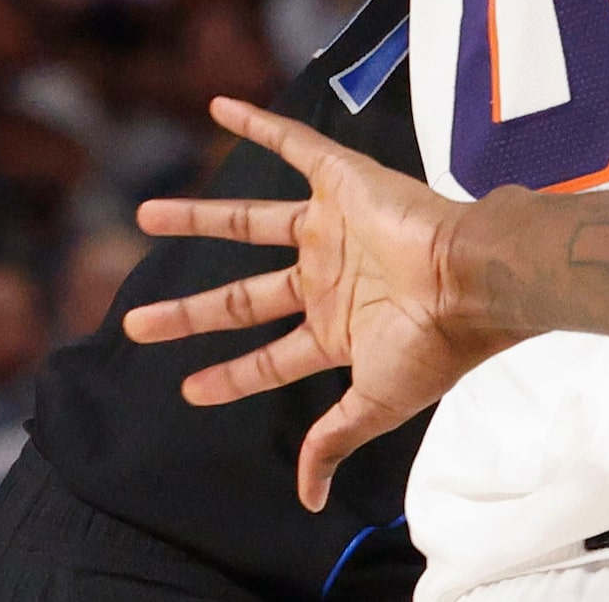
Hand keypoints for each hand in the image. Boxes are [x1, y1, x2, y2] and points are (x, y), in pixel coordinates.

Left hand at [124, 96, 512, 509]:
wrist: (474, 278)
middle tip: (134, 324)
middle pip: (242, 296)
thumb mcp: (375, 402)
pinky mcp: (342, 180)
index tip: (188, 390)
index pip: (269, 357)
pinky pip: (293, 144)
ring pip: (250, 222)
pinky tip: (217, 108)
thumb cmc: (435, 342)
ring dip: (199, 217)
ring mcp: (333, 228)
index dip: (230, 376)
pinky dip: (257, 125)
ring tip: (146, 216)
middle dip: (188, 313)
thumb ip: (333, 439)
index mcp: (340, 329)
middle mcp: (329, 277)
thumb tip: (309, 499)